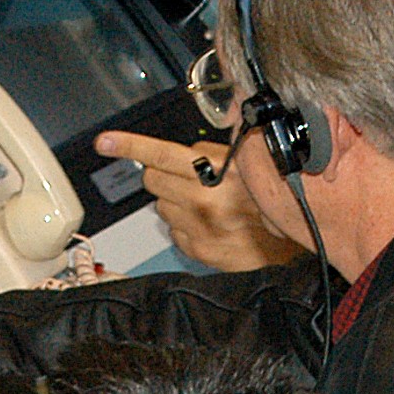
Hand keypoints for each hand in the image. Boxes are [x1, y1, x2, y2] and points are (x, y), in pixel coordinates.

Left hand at [94, 130, 306, 270]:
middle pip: (152, 178)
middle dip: (162, 174)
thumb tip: (194, 145)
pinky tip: (209, 223)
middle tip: (187, 179)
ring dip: (175, 199)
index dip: (132, 145)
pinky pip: (173, 228)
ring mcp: (195, 225)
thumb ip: (218, 153)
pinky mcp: (194, 247)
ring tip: (206, 203)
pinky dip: (184, 223)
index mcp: (217, 170)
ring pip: (160, 204)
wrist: (289, 250)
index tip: (104, 142)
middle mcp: (202, 197)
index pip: (161, 153)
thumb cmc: (271, 203)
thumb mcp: (251, 165)